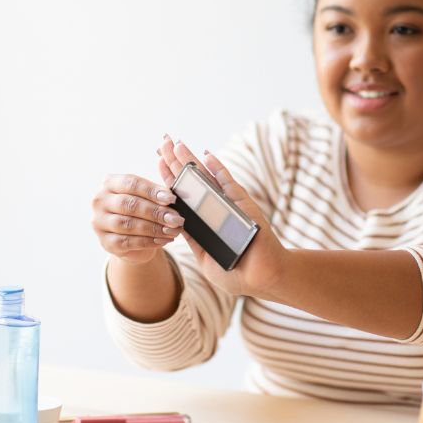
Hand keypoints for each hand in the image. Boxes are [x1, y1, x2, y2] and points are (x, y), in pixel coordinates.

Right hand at [91, 174, 184, 264]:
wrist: (132, 241)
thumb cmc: (141, 213)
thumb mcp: (147, 199)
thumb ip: (157, 195)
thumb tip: (172, 198)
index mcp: (110, 183)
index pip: (131, 183)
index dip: (152, 191)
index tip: (171, 199)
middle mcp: (100, 201)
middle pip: (130, 204)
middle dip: (156, 212)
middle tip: (175, 218)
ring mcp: (100, 222)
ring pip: (128, 224)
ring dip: (154, 228)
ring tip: (172, 230)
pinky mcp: (105, 242)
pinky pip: (128, 242)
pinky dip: (148, 241)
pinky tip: (163, 240)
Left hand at [157, 135, 285, 297]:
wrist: (263, 279)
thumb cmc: (235, 275)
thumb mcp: (204, 257)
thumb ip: (192, 239)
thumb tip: (174, 222)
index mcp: (204, 222)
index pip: (183, 196)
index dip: (170, 179)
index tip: (158, 161)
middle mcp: (215, 210)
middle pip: (191, 182)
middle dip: (177, 163)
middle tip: (164, 143)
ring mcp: (229, 205)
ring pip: (206, 178)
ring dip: (191, 161)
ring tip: (177, 144)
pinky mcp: (243, 205)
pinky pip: (228, 184)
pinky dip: (218, 169)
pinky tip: (206, 155)